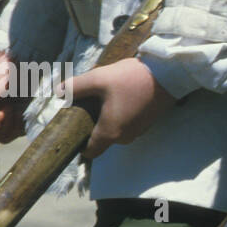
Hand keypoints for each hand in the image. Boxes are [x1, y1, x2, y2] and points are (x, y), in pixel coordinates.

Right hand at [0, 50, 25, 142]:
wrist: (22, 57)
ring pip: (2, 137)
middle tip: (9, 107)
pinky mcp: (11, 119)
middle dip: (1, 126)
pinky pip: (14, 133)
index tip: (2, 111)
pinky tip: (21, 113)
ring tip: (15, 108)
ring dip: (11, 126)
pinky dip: (19, 126)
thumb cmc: (3, 66)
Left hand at [61, 57, 179, 160]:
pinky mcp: (146, 124)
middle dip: (93, 124)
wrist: (168, 74)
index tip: (74, 126)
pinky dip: (121, 114)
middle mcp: (124, 137)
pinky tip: (122, 95)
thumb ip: (75, 87)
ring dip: (108, 118)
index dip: (79, 143)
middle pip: (101, 138)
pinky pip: (127, 124)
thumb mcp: (97, 78)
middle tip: (89, 102)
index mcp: (110, 132)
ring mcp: (138, 132)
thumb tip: (58, 92)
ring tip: (106, 96)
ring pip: (115, 130)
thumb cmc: (130, 78)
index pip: (89, 152)